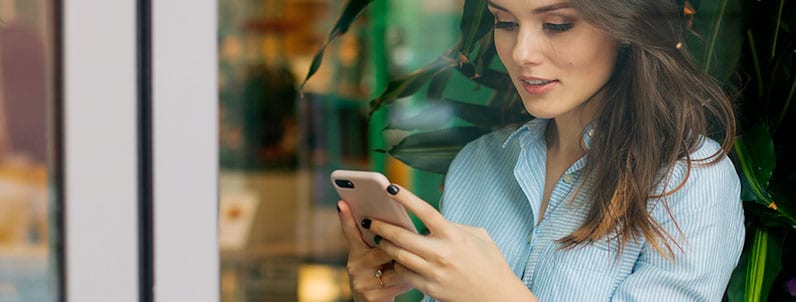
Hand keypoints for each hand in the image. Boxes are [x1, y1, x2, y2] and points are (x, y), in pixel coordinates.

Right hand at [337, 200, 412, 301]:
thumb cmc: (380, 272)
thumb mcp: (375, 255)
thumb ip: (380, 239)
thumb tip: (391, 219)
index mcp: (355, 252)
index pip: (350, 231)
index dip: (346, 217)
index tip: (342, 202)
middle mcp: (354, 266)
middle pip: (382, 249)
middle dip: (399, 245)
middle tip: (412, 239)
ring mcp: (362, 283)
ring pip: (393, 267)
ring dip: (408, 264)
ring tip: (418, 260)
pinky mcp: (372, 296)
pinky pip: (399, 283)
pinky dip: (410, 279)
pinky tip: (416, 276)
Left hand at [365, 185, 536, 301]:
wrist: (496, 296)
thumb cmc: (490, 263)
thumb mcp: (478, 236)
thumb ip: (454, 225)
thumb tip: (433, 220)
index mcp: (454, 236)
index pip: (425, 211)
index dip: (406, 197)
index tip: (390, 188)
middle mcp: (441, 253)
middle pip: (402, 236)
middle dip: (382, 226)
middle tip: (371, 220)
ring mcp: (433, 272)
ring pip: (398, 256)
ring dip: (385, 246)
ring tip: (379, 239)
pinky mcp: (429, 288)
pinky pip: (405, 274)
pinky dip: (397, 265)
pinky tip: (394, 259)